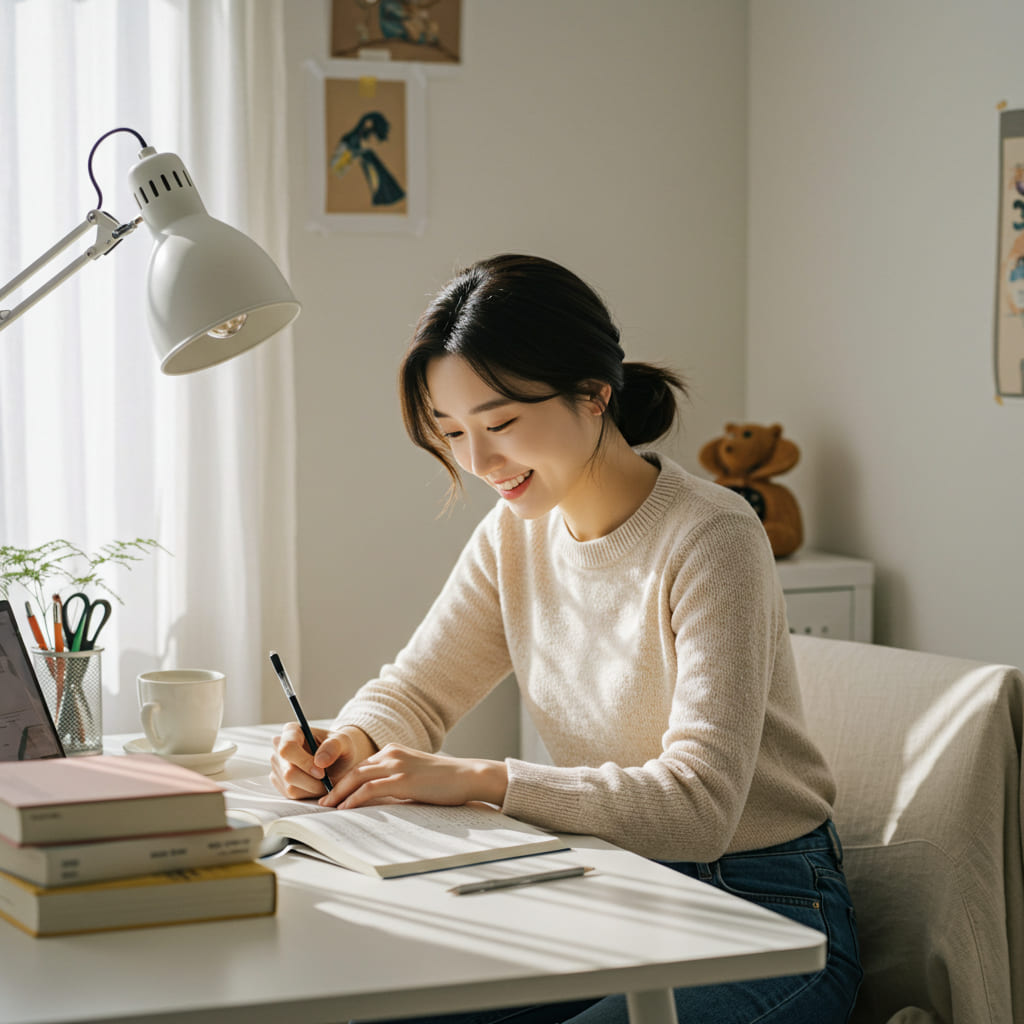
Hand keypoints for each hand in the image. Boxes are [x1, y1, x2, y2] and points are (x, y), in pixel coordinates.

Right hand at [270, 723, 375, 799]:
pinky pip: (292, 795)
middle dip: (312, 780)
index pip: (287, 748)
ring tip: (325, 779)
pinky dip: (309, 793)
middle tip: (328, 779)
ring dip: (312, 788)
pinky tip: (317, 783)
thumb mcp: (344, 741)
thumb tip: (319, 761)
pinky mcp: (280, 783)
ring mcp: (278, 767)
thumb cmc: (341, 746)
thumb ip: (333, 746)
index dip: (304, 762)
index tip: (322, 772)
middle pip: (288, 772)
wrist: (341, 759)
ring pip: (290, 787)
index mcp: (292, 731)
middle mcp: (280, 748)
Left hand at [321, 742, 508, 809]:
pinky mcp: (402, 780)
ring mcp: (396, 765)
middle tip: (323, 803)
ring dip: (339, 794)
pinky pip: (369, 789)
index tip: (333, 794)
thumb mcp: (414, 776)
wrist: (467, 776)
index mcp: (394, 751)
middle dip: (335, 787)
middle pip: (354, 770)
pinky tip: (346, 809)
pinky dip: (354, 799)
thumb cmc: (444, 780)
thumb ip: (395, 782)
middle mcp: (392, 754)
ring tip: (328, 808)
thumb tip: (377, 800)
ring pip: (357, 778)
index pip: (361, 766)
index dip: (344, 780)